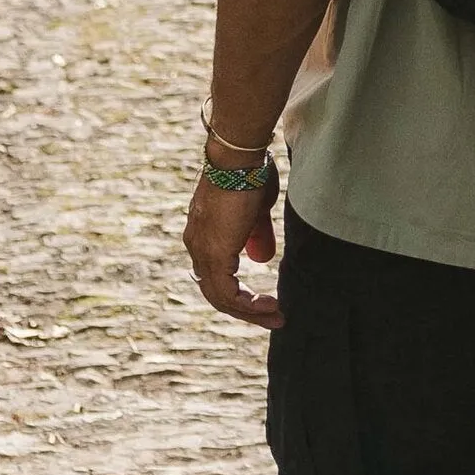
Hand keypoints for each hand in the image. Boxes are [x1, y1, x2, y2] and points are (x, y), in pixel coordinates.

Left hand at [183, 176, 282, 326]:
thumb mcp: (256, 210)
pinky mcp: (214, 255)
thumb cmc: (249, 173)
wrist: (238, 158)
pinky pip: (228, 294)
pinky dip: (248, 305)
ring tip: (277, 316)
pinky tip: (269, 304)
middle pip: (216, 292)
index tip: (262, 299)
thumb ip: (256, 235)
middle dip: (246, 308)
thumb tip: (262, 258)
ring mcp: (202, 252)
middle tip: (273, 315)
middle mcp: (197, 246)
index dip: (237, 291)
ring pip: (221, 298)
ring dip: (251, 311)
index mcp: (203, 235)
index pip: (215, 274)